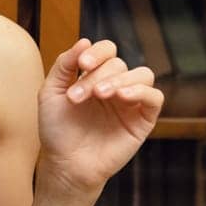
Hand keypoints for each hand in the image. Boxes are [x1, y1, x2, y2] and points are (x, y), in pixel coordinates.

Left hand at [37, 38, 163, 197]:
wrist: (65, 164)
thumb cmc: (57, 130)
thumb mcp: (51, 93)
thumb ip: (64, 65)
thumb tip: (84, 41)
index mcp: (94, 76)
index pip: (106, 51)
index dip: (97, 52)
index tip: (81, 65)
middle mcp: (115, 85)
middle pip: (118, 64)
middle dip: (97, 76)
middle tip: (78, 96)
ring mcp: (131, 102)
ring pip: (142, 74)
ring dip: (120, 79)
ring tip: (100, 94)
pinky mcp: (143, 120)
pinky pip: (154, 97)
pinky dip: (141, 91)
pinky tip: (122, 96)